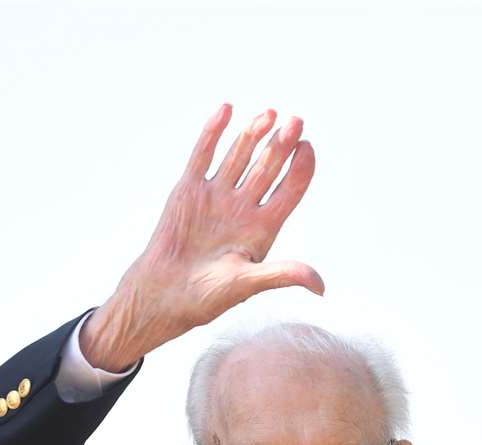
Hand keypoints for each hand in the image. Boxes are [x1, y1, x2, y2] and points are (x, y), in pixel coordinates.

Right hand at [79, 104, 320, 371]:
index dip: (301, 169)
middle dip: (282, 144)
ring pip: (239, 156)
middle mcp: (242, 208)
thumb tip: (320, 286)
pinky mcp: (188, 190)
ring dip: (253, 134)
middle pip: (268, 167)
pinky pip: (203, 154)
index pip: (290, 190)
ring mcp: (216, 196)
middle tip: (295, 121)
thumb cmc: (205, 297)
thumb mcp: (248, 285)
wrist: (161, 294)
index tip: (307, 149)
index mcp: (262, 228)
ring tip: (269, 114)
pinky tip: (227, 110)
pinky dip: (214, 132)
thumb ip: (283, 275)